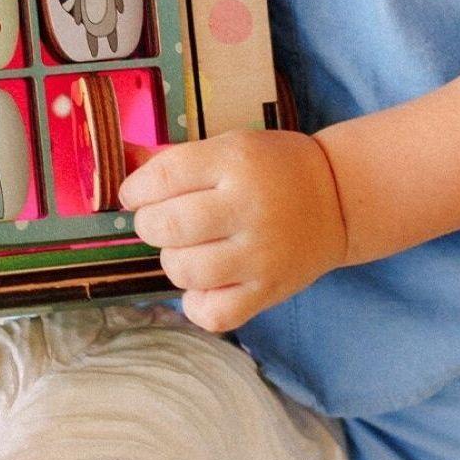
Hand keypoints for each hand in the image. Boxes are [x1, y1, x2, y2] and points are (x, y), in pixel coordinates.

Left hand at [119, 130, 346, 333]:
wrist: (337, 198)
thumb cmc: (273, 167)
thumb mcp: (229, 146)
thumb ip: (175, 158)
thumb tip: (121, 159)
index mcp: (235, 162)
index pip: (164, 177)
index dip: (135, 188)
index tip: (134, 194)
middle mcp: (247, 208)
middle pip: (168, 225)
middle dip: (149, 224)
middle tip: (159, 221)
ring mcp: (259, 254)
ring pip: (183, 270)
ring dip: (171, 260)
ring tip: (187, 248)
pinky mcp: (269, 291)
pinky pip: (214, 314)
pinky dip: (195, 303)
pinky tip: (202, 284)